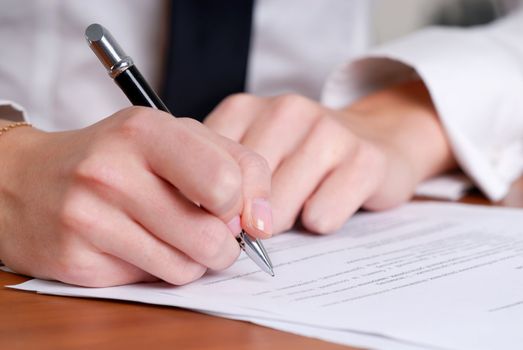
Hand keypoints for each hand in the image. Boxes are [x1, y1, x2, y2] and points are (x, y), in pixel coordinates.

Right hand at [0, 107, 271, 286]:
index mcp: (145, 131)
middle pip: (212, 236)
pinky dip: (160, 269)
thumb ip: (233, 165)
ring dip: (194, 260)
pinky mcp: (77, 261)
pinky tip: (140, 246)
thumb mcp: (175, 137)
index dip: (244, 204)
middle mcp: (113, 172)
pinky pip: (153, 282)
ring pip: (187, 267)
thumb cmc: (115, 157)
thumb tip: (262, 220)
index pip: (227, 180)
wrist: (26, 181)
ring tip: (174, 236)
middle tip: (213, 232)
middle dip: (225, 244)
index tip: (236, 209)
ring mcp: (90, 218)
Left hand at [205, 80, 455, 233]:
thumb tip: (197, 224)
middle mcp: (285, 110)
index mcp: (244, 108)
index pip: (203, 175)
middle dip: (249, 220)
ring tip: (302, 202)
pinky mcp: (364, 159)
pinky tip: (329, 202)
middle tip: (269, 212)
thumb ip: (218, 178)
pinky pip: (321, 217)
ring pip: (277, 212)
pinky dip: (321, 222)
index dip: (210, 209)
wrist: (378, 138)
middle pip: (240, 198)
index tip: (225, 217)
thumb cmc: (302, 157)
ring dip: (287, 222)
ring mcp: (327, 130)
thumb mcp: (252, 154)